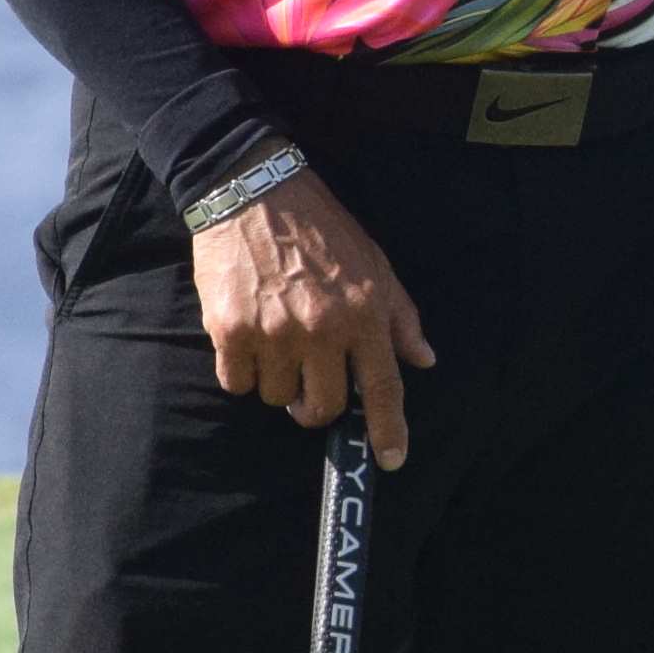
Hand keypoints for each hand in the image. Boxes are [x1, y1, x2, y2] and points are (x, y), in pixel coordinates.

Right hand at [194, 173, 437, 467]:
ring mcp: (275, 332)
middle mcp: (322, 329)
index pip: (383, 387)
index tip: (390, 460)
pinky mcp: (230, 331)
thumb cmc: (321, 229)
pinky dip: (242, 372)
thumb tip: (423, 359)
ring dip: (278, 383)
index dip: (388, 430)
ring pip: (278, 397)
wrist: (254, 193)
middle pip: (324, 407)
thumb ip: (400, 317)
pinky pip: (238, 383)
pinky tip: (248, 340)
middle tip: (311, 384)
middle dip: (318, 405)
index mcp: (365, 314)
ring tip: (277, 344)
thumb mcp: (376, 265)